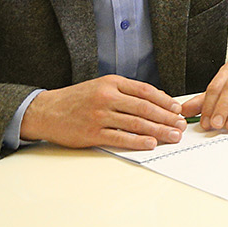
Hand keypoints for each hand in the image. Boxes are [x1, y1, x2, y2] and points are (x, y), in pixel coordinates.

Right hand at [19, 74, 184, 150]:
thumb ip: (126, 92)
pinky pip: (120, 138)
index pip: (146, 91)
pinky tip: (151, 143)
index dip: (165, 101)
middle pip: (145, 108)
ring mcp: (99, 115)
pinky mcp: (92, 133)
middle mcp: (107, 97)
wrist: (46, 111)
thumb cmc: (77, 99)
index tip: (178, 110)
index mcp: (112, 83)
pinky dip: (138, 141)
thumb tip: (156, 102)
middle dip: (167, 118)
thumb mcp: (101, 86)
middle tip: (181, 126)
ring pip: (136, 123)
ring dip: (158, 131)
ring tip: (172, 136)